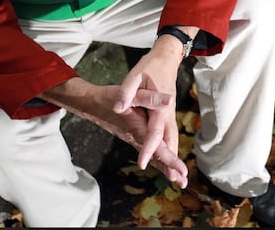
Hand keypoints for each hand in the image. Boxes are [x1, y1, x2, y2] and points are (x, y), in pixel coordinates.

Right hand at [40, 78, 187, 187]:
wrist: (91, 104)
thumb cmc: (110, 97)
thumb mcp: (131, 91)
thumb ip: (149, 98)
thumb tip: (170, 101)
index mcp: (139, 128)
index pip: (157, 148)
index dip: (170, 160)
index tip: (182, 170)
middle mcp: (136, 137)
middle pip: (156, 156)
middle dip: (170, 169)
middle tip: (183, 182)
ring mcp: (133, 138)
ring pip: (151, 156)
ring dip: (164, 167)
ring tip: (178, 180)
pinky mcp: (132, 136)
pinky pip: (147, 151)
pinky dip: (156, 159)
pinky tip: (162, 165)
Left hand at [114, 40, 186, 174]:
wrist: (166, 57)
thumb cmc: (149, 67)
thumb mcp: (135, 76)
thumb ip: (128, 93)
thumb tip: (120, 107)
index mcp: (160, 108)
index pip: (154, 133)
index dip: (148, 149)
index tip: (143, 164)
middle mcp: (168, 114)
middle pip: (170, 142)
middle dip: (172, 162)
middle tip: (179, 181)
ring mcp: (169, 115)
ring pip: (172, 140)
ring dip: (174, 158)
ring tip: (179, 178)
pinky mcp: (166, 115)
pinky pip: (169, 136)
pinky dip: (171, 149)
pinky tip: (169, 158)